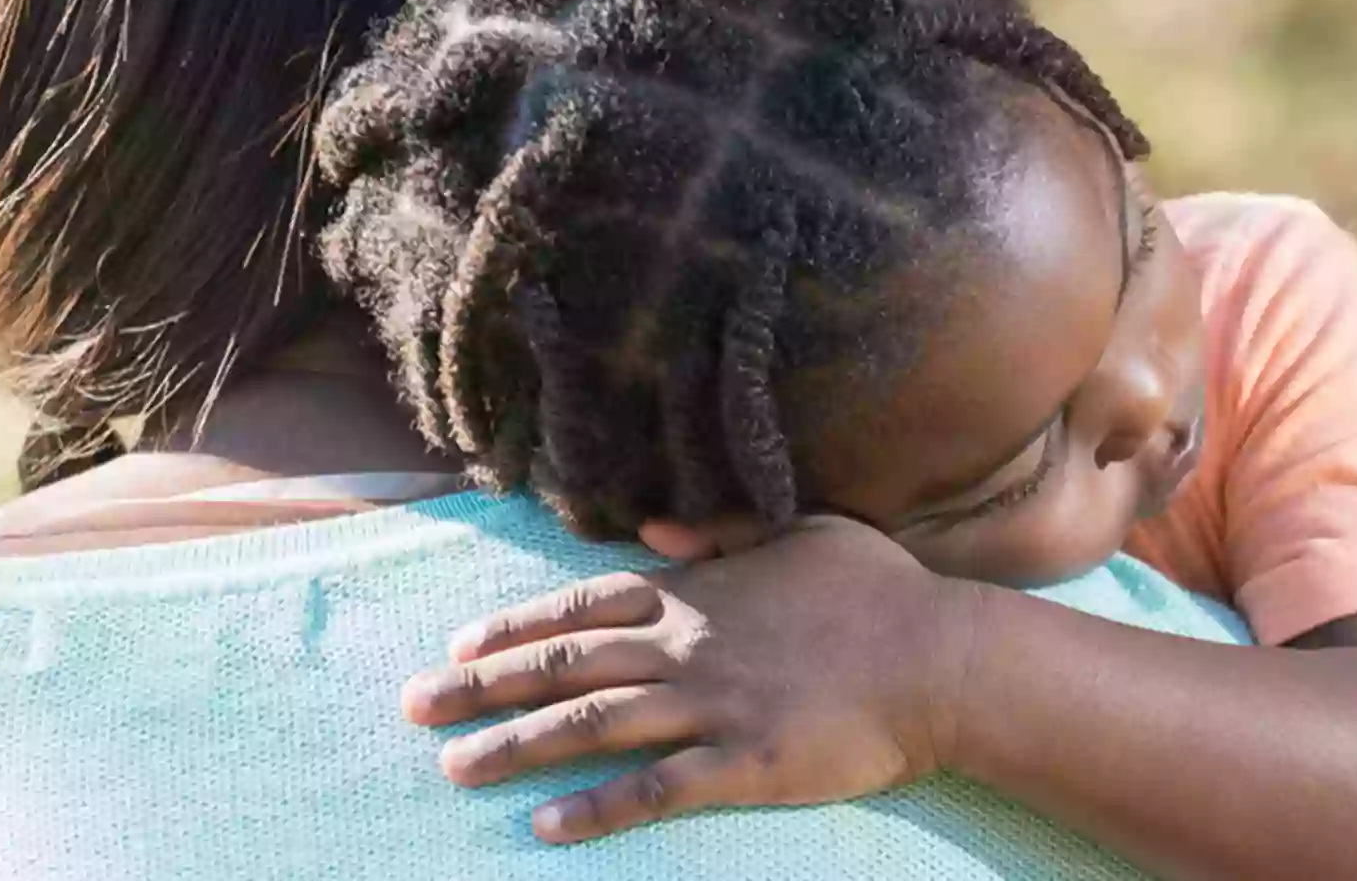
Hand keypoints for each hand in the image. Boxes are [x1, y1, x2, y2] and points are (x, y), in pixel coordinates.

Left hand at [400, 516, 986, 843]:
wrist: (943, 658)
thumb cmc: (881, 591)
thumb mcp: (799, 533)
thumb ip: (719, 533)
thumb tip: (653, 531)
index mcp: (697, 593)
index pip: (582, 607)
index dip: (514, 627)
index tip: (459, 646)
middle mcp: (688, 646)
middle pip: (564, 665)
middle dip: (480, 686)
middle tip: (413, 707)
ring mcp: (712, 706)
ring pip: (591, 725)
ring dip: (515, 746)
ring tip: (454, 767)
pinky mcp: (744, 765)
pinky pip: (654, 790)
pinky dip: (595, 808)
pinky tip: (543, 825)